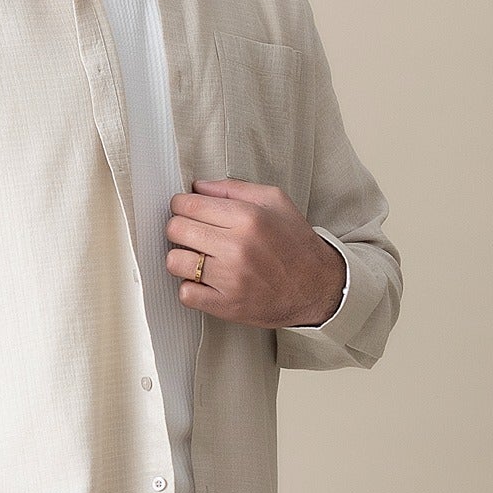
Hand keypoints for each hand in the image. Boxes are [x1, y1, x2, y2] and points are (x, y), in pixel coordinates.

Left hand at [165, 179, 345, 327]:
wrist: (318, 288)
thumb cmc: (297, 244)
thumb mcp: (276, 202)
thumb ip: (235, 189)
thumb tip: (198, 186)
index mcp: (248, 218)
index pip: (188, 204)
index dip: (182, 205)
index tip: (187, 210)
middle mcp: (237, 247)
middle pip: (175, 229)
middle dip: (179, 228)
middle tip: (192, 233)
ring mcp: (230, 278)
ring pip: (174, 261)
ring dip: (182, 258)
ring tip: (198, 257)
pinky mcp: (226, 305)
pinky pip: (185, 293)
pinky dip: (190, 287)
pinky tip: (205, 281)